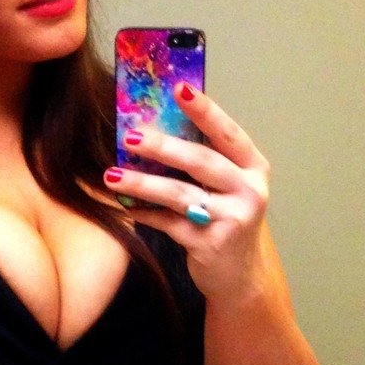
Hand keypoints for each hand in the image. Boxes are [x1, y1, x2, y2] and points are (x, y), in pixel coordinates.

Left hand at [105, 83, 271, 301]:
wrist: (239, 277)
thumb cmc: (226, 219)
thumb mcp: (226, 186)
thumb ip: (205, 159)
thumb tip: (156, 122)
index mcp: (253, 168)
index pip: (228, 133)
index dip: (205, 110)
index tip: (179, 88)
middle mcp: (248, 191)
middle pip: (201, 162)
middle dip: (162, 146)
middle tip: (130, 136)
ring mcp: (231, 219)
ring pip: (180, 194)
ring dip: (142, 183)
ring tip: (112, 175)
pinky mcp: (209, 245)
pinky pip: (168, 223)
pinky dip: (142, 214)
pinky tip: (121, 206)